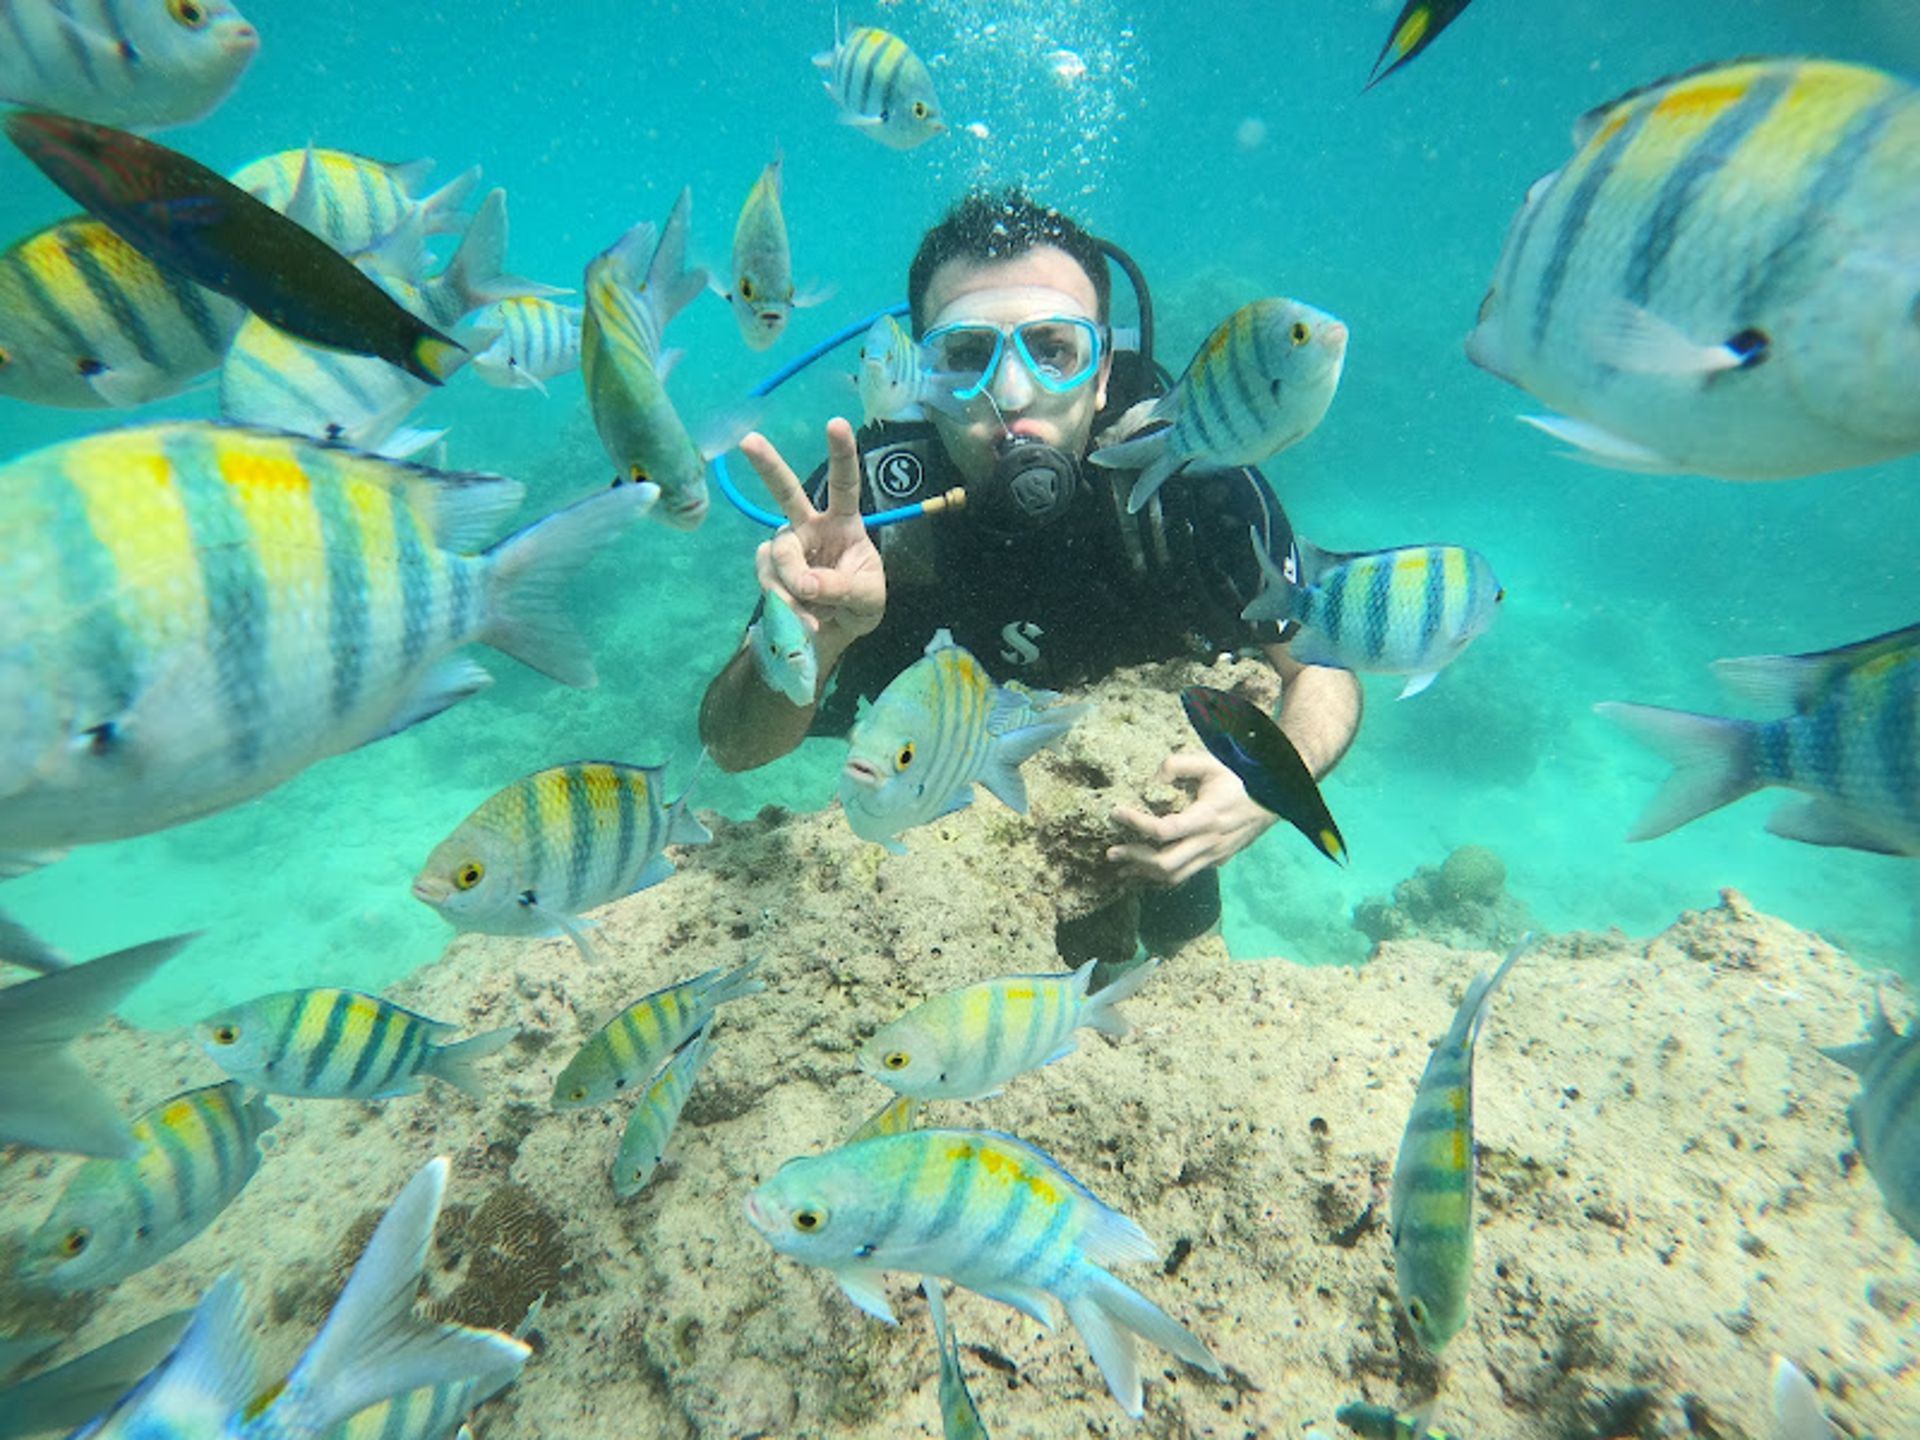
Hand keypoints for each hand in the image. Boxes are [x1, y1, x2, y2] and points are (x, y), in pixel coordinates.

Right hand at [744, 418, 885, 656]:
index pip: (843, 485)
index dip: (841, 455)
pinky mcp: (768, 571)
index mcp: (844, 523)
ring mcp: (786, 548)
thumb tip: (805, 583)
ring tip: (817, 613)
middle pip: (786, 492)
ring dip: (796, 587)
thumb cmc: (859, 604)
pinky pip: (770, 581)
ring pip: (780, 554)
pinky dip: (787, 605)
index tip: (836, 423)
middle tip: (748, 441)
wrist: (835, 635)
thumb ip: (841, 587)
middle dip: (768, 466)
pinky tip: (803, 618)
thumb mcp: (867, 598)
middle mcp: (810, 527)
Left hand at [1107, 751, 1275, 887]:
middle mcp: (1210, 841)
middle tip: (1111, 852)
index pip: (1165, 830)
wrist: (1277, 798)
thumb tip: (1151, 781)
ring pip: (1175, 877)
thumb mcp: (1210, 762)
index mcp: (1207, 816)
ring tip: (1121, 870)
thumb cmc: (1241, 777)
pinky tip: (1145, 873)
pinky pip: (1186, 875)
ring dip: (1145, 875)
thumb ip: (1178, 765)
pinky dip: (1162, 877)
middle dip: (1135, 860)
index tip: (1116, 812)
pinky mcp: (1217, 860)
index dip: (1136, 824)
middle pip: (1166, 864)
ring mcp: (1215, 855)